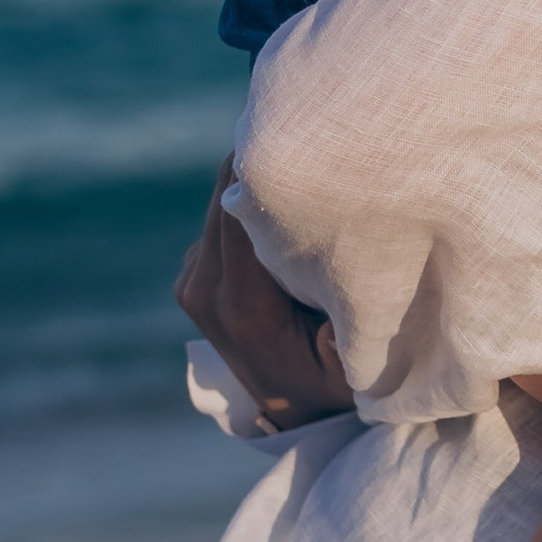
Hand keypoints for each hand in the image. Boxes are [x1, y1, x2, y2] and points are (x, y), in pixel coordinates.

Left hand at [175, 161, 353, 429]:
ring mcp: (190, 281)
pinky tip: (282, 200)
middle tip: (310, 132)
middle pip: (225, 194)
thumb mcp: (351, 371)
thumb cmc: (333, 383)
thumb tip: (338, 315)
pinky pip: (218, 216)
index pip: (241, 212)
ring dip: (256, 179)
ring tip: (302, 161)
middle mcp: (202, 289)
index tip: (306, 135)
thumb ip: (347, 344)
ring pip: (220, 199)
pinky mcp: (190, 273)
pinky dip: (246, 200)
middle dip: (263, 162)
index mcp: (241, 305)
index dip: (266, 168)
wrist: (289, 410)